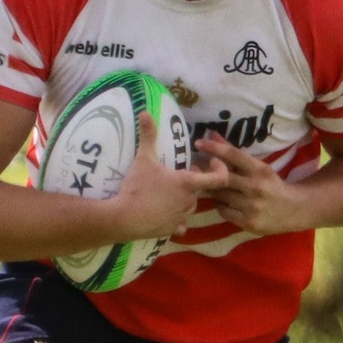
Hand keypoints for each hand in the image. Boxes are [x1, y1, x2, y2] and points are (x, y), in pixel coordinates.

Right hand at [106, 111, 230, 241]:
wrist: (123, 218)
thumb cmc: (137, 187)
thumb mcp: (143, 159)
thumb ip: (148, 136)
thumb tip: (145, 112)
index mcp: (189, 183)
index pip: (220, 178)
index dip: (219, 168)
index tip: (209, 162)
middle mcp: (190, 202)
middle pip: (201, 189)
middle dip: (195, 179)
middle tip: (181, 172)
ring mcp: (182, 218)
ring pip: (190, 205)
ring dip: (185, 197)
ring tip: (169, 189)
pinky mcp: (172, 230)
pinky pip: (180, 224)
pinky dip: (176, 218)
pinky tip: (165, 212)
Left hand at [193, 132, 311, 237]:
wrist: (294, 210)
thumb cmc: (271, 185)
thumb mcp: (258, 167)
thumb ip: (234, 154)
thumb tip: (212, 135)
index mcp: (259, 169)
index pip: (233, 155)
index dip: (215, 148)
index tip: (198, 143)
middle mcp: (255, 187)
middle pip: (222, 177)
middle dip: (207, 173)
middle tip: (195, 170)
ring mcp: (252, 206)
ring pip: (220, 195)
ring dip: (213, 190)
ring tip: (214, 188)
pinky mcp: (248, 222)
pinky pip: (223, 211)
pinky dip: (220, 205)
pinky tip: (225, 203)